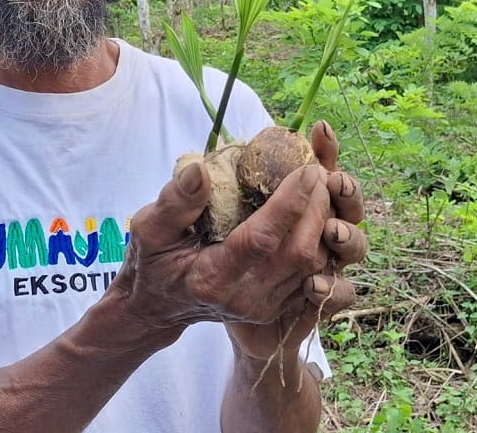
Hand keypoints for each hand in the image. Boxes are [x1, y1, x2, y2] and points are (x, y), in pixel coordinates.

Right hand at [110, 154, 333, 342]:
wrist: (161, 305)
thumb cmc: (154, 261)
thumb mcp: (150, 229)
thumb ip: (174, 201)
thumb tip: (201, 169)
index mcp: (213, 279)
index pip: (262, 239)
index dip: (290, 203)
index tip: (307, 168)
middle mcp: (246, 299)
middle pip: (299, 254)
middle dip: (317, 209)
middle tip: (321, 171)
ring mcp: (266, 308)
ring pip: (315, 266)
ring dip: (326, 223)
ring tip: (325, 186)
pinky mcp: (279, 307)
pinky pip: (316, 275)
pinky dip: (325, 241)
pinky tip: (321, 212)